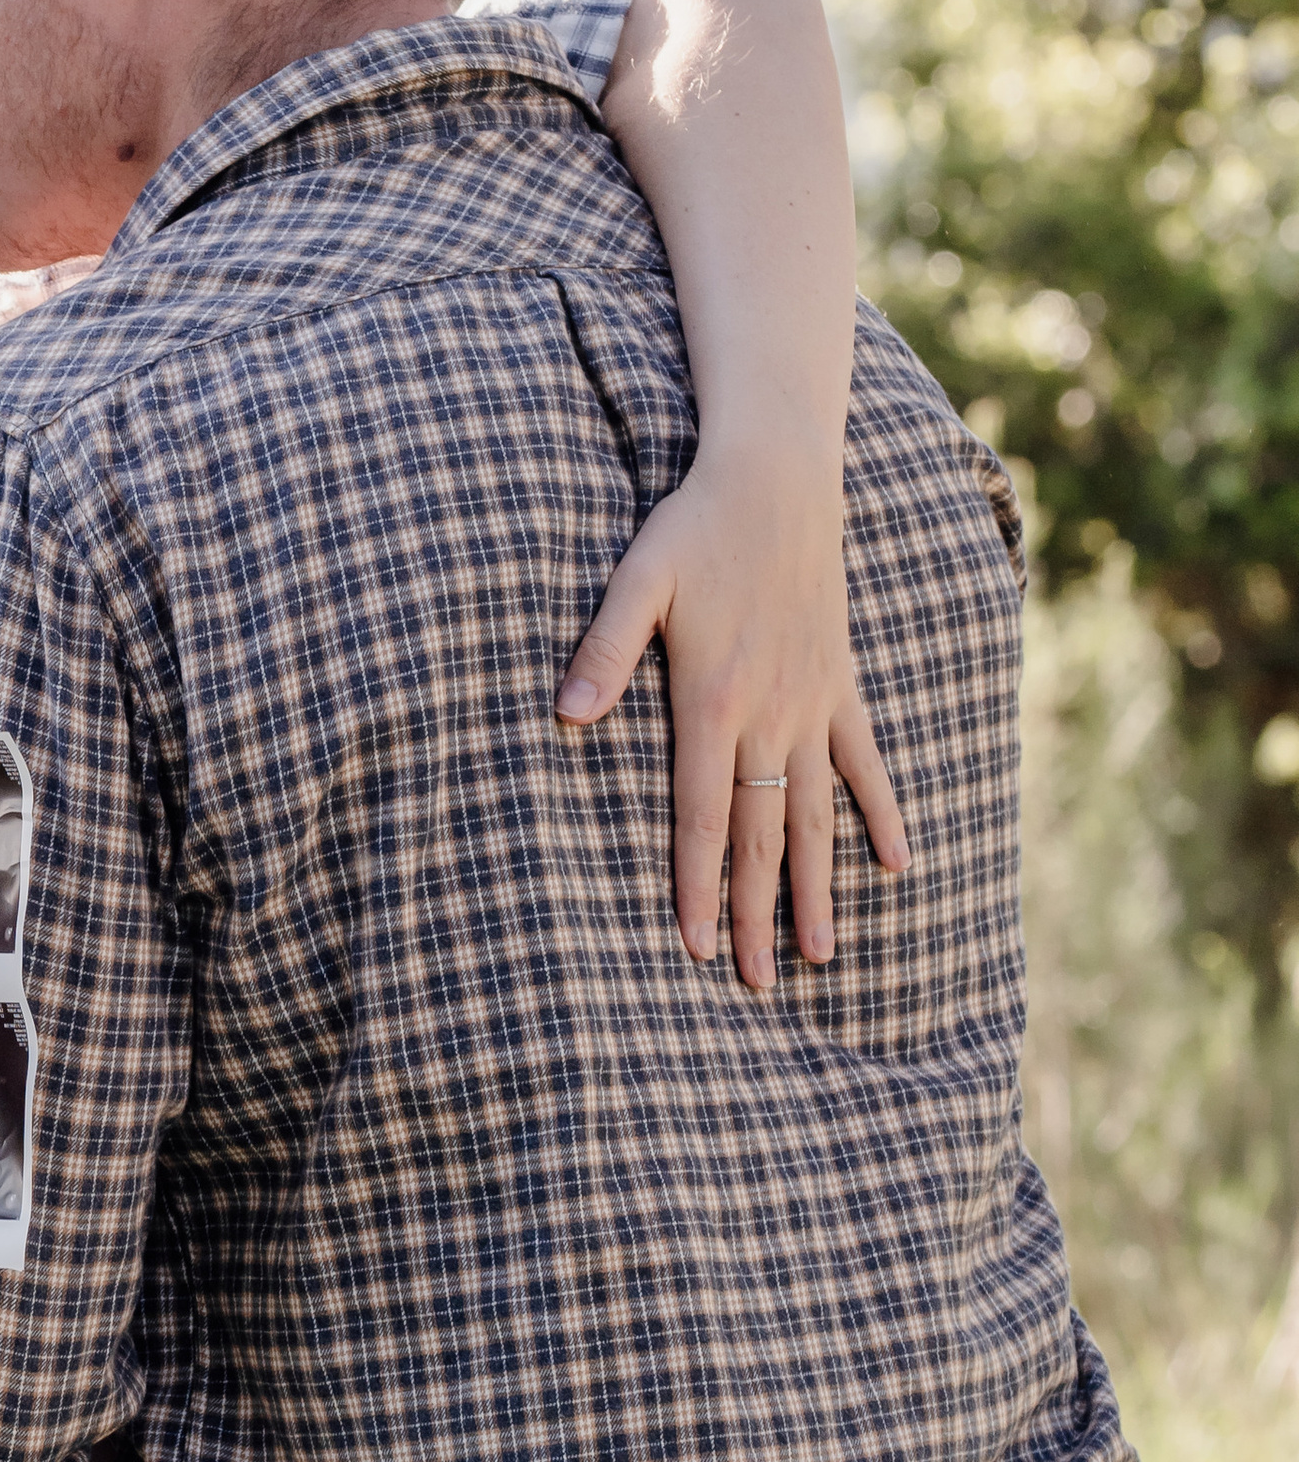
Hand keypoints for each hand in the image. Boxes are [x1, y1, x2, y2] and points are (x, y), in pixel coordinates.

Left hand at [556, 437, 910, 987]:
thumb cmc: (694, 527)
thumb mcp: (634, 579)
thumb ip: (602, 651)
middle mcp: (771, 716)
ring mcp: (813, 705)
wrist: (780, 477)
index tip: (696, 948)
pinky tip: (896, 866)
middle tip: (752, 984)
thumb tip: (564, 717)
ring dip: (816, 888)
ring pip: (816, 816)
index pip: (703, 817)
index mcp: (713, 702)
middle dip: (755, 914)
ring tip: (816, 956)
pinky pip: (865, 763)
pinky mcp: (841, 684)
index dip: (700, 887)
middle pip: (762, 836)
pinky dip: (882, 814)